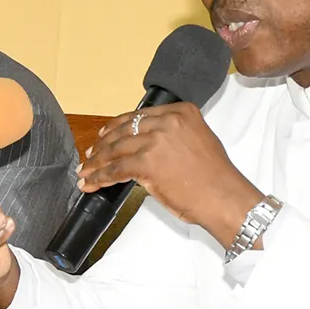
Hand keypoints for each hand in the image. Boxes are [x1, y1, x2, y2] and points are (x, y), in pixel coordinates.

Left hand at [79, 103, 263, 245]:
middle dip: (102, 145)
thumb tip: (145, 146)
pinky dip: (100, 177)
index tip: (104, 135)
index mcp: (182, 112)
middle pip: (124, 131)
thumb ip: (172, 136)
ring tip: (85, 172)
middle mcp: (168, 121)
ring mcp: (156, 140)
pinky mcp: (147, 162)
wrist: (224, 196)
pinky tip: (92, 183)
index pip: (139, 116)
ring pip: (115, 150)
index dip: (117, 127)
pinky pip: (115, 169)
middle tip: (90, 155)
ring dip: (96, 162)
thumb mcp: (197, 141)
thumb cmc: (215, 177)